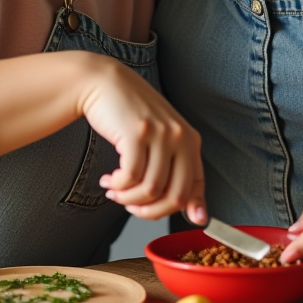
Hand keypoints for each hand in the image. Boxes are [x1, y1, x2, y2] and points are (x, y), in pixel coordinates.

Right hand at [80, 59, 206, 223]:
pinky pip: (130, 177)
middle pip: (175, 196)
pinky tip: (108, 180)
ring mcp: (159, 134)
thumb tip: (198, 218)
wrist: (105, 83)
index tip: (170, 220)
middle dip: (150, 211)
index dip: (183, 210)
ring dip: (127, 198)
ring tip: (114, 190)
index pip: (195, 187)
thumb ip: (177, 170)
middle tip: (130, 206)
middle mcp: (180, 136)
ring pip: (150, 190)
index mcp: (191, 140)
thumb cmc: (132, 114)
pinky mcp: (137, 133)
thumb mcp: (162, 137)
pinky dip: (117, 186)